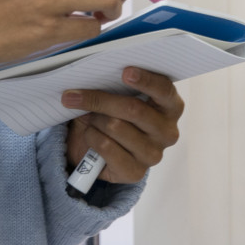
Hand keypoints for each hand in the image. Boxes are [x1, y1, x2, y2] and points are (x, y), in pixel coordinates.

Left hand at [62, 67, 185, 184]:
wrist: (100, 150)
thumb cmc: (113, 114)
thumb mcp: (116, 95)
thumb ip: (115, 84)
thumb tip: (91, 76)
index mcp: (171, 106)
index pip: (164, 90)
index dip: (145, 80)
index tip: (125, 72)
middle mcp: (168, 131)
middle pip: (133, 109)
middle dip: (100, 100)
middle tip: (74, 95)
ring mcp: (154, 154)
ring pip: (115, 126)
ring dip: (94, 120)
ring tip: (90, 120)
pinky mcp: (137, 172)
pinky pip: (106, 147)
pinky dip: (92, 137)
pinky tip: (91, 136)